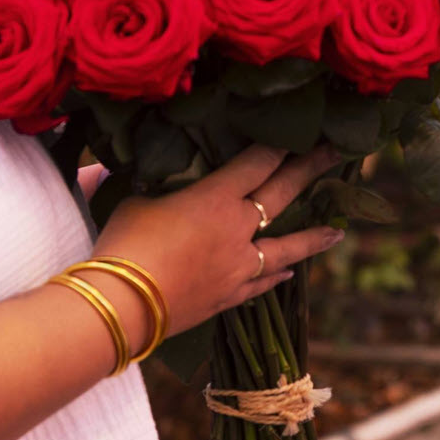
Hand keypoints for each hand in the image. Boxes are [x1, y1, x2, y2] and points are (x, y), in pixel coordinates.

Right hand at [92, 144, 346, 338]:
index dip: (277, 145)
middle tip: (334, 154)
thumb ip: (140, 184)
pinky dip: (276, 276)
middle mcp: (237, 228)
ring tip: (338, 232)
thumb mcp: (131, 202)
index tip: (298, 132)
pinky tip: (290, 273)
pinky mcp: (228, 297)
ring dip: (313, 237)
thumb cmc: (123, 244)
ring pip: (286, 246)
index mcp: (216, 197)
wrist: (122, 306)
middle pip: (282, 193)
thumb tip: (101, 167)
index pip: (257, 162)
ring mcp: (238, 266)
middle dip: (310, 169)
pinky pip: (261, 284)